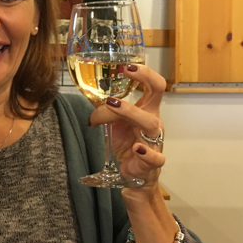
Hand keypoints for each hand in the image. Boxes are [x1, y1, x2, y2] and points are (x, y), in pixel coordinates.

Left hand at [88, 64, 166, 193]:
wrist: (134, 175)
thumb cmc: (127, 144)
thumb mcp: (114, 123)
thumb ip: (103, 110)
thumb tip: (85, 94)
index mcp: (147, 110)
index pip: (154, 85)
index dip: (145, 73)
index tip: (127, 66)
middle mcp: (153, 121)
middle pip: (156, 95)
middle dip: (144, 80)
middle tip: (126, 71)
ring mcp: (155, 141)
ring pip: (150, 123)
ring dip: (129, 112)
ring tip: (110, 106)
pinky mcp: (153, 162)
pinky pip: (156, 157)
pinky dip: (146, 153)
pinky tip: (136, 149)